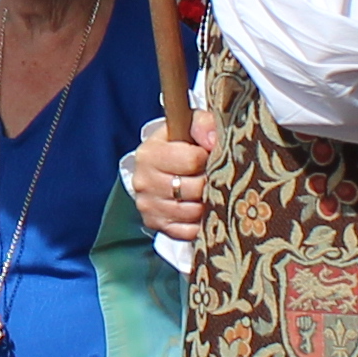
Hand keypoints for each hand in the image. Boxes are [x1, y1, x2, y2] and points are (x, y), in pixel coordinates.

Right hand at [124, 105, 214, 240]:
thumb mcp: (189, 124)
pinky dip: (200, 223)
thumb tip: (214, 141)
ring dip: (207, 203)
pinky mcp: (157, 225)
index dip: (206, 157)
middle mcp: (143, 182)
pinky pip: (188, 232)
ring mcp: (148, 207)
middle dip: (209, 182)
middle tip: (210, 175)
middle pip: (194, 188)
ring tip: (207, 190)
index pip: (191, 160)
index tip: (205, 155)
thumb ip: (203, 124)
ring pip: (193, 212)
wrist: (160, 167)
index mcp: (148, 154)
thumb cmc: (180, 143)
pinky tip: (202, 209)